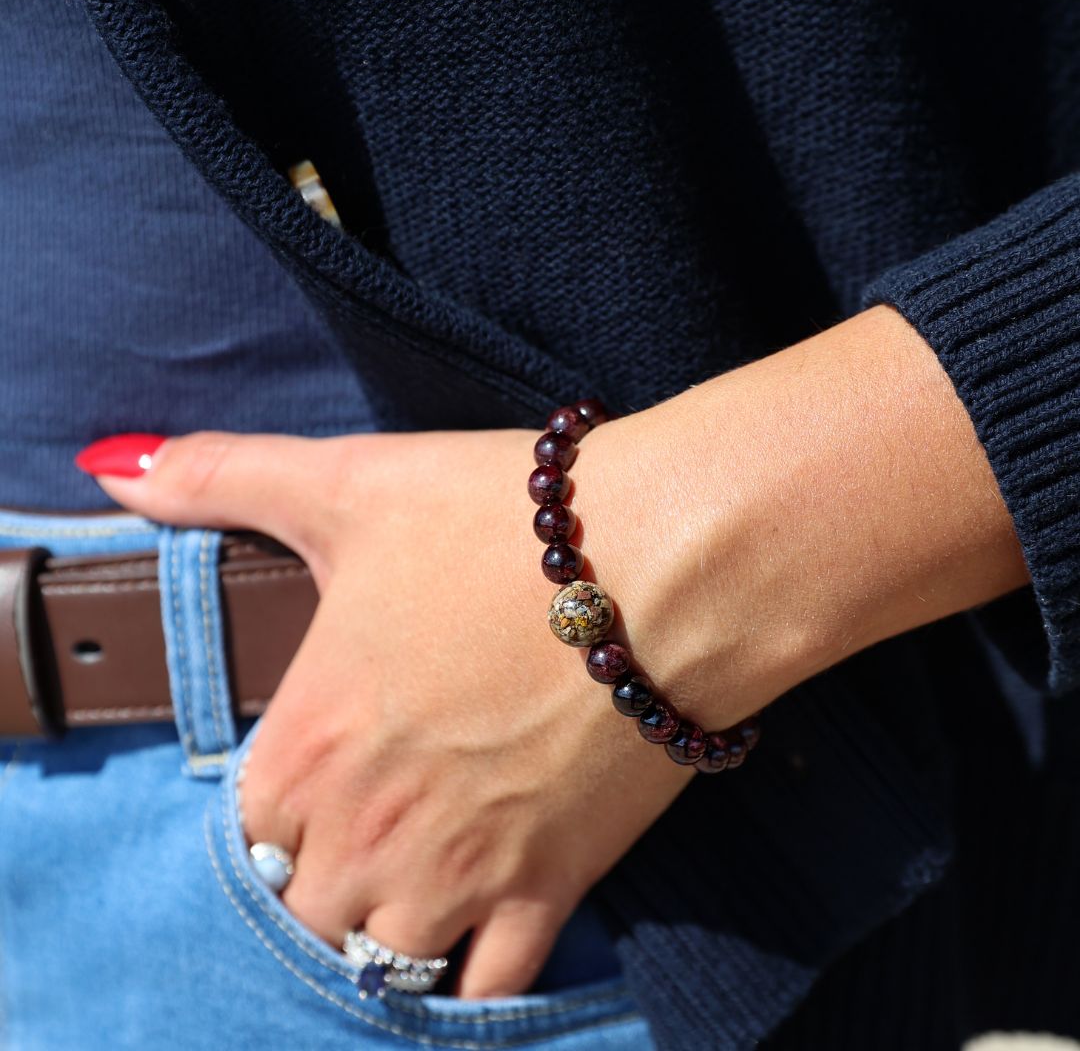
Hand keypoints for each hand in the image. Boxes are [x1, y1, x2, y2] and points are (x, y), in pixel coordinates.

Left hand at [78, 305, 1028, 997]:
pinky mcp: (553, 887)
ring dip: (383, 928)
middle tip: (361, 830)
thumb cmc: (500, 524)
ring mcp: (462, 871)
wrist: (662, 563)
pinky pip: (489, 986)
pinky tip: (472, 940)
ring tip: (408, 880)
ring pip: (381, 958)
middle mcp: (371, 827)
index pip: (246, 831)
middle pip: (304, 906)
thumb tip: (118, 462)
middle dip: (319, 875)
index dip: (272, 811)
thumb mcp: (350, 484)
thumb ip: (223, 475)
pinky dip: (469, 976)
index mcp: (310, 740)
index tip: (306, 785)